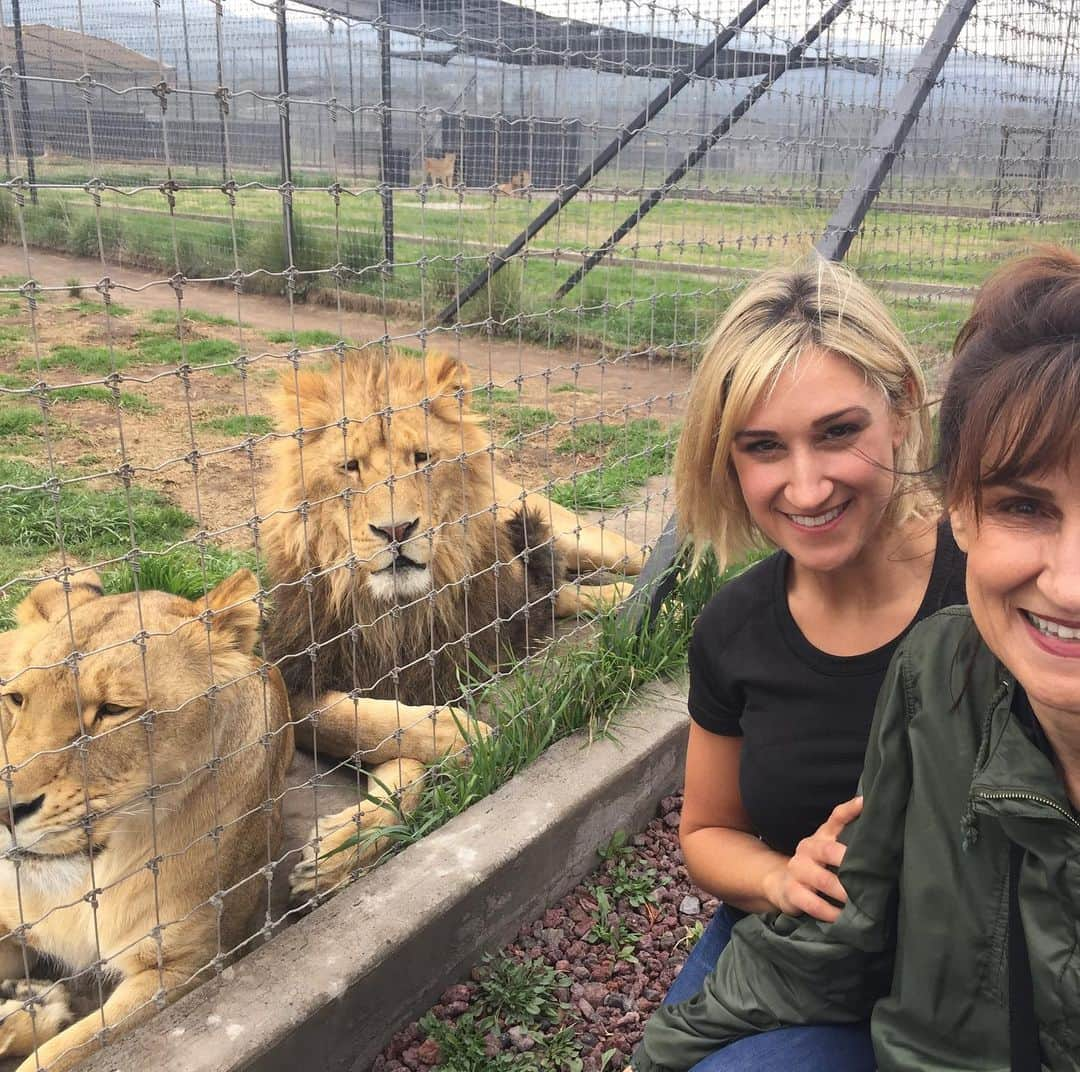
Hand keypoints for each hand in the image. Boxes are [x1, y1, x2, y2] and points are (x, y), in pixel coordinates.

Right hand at [761, 796, 862, 921]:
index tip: (865, 803)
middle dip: (848, 863)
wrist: (781, 883)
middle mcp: (808, 848)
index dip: (850, 810)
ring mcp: (797, 869)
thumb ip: (849, 833)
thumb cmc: (817, 865)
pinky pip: (812, 903)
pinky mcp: (791, 891)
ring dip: (843, 893)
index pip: (836, 817)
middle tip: (871, 876)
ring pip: (822, 880)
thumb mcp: (830, 847)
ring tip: (861, 903)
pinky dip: (829, 912)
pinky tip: (842, 917)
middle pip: (828, 850)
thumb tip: (872, 809)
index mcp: (821, 836)